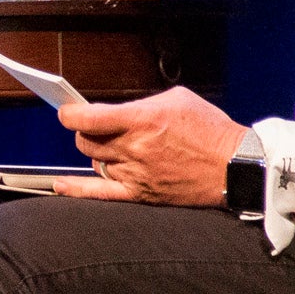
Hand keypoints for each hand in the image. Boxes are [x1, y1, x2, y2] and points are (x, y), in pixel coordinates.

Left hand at [51, 87, 243, 205]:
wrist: (233, 165)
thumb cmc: (210, 130)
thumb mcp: (177, 99)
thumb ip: (141, 104)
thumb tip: (116, 111)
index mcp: (142, 120)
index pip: (89, 118)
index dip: (70, 114)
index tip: (66, 112)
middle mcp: (135, 147)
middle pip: (87, 141)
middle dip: (86, 132)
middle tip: (97, 129)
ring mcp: (136, 172)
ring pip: (95, 163)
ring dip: (99, 154)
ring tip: (117, 149)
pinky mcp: (141, 193)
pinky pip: (100, 194)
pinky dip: (77, 189)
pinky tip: (61, 185)